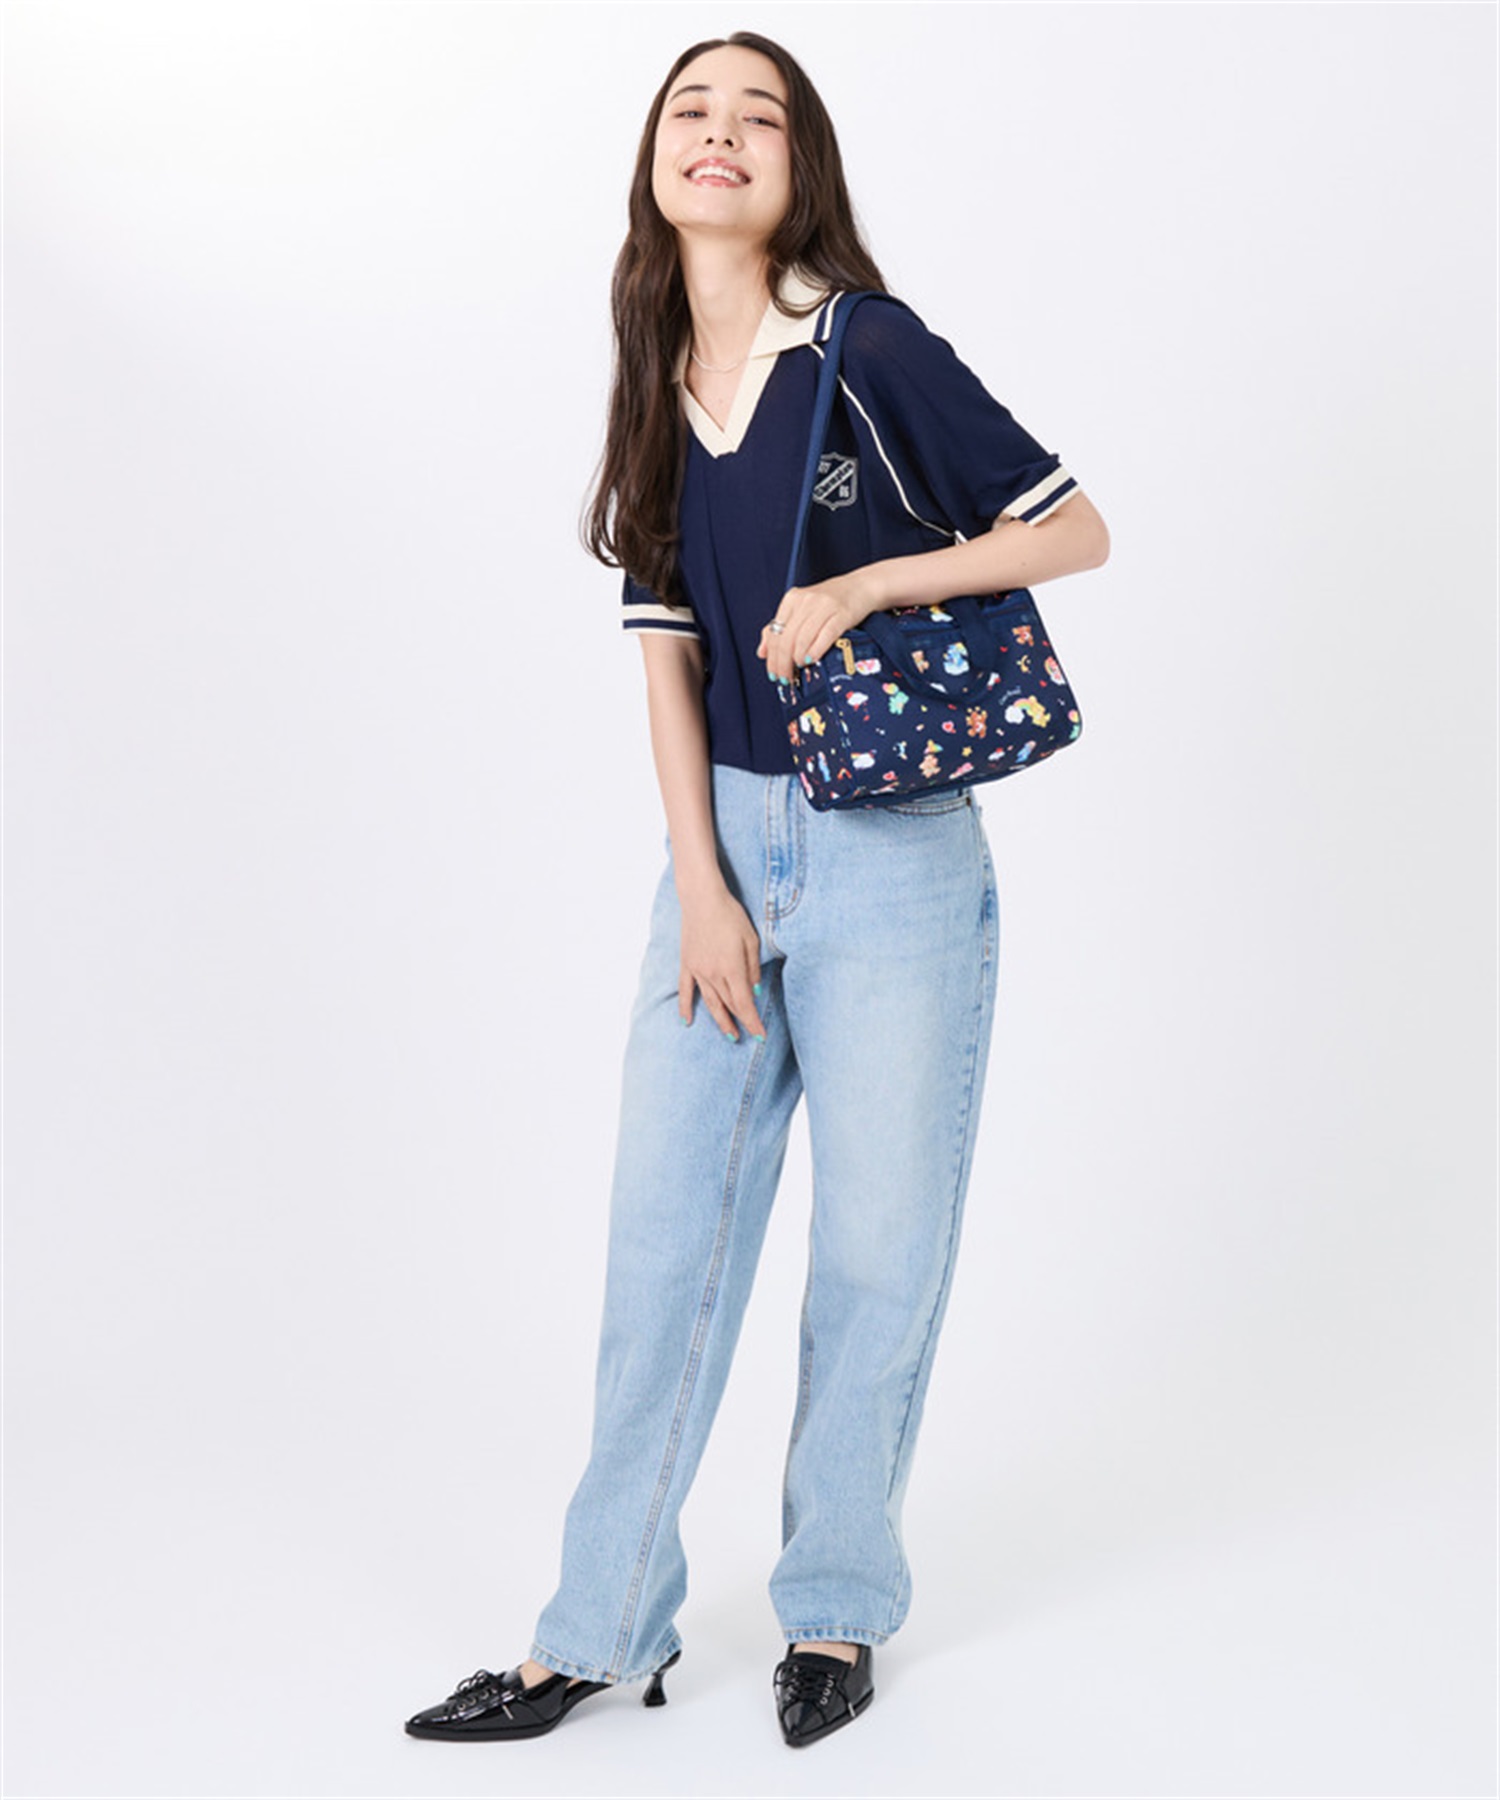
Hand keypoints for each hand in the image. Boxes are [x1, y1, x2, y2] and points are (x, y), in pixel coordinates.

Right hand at [678, 885, 766, 1041]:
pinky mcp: (687, 964)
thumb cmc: (730, 915)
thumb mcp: (751, 939)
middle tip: (747, 1036)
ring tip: (729, 1035)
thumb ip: (753, 968)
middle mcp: (714, 974)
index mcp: (732, 968)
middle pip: (729, 1004)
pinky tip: (687, 1021)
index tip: (760, 1035)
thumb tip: (755, 990)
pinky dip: (686, 1007)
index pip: (744, 1003)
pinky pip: (685, 990)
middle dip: (740, 1021)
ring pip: (710, 1002)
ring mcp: (698, 970)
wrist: (702, 899)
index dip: (752, 1021)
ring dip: (720, 1020)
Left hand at [756, 567, 884, 684]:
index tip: (773, 674)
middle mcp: (806, 601)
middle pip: (786, 638)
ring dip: (798, 659)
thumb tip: (762, 653)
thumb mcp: (802, 610)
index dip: (772, 657)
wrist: (861, 587)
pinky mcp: (842, 613)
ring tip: (799, 669)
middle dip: (783, 663)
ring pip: (802, 639)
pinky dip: (815, 651)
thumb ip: (781, 628)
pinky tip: (811, 660)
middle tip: (785, 678)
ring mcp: (824, 606)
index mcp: (792, 599)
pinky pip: (825, 636)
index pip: (775, 633)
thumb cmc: (830, 602)